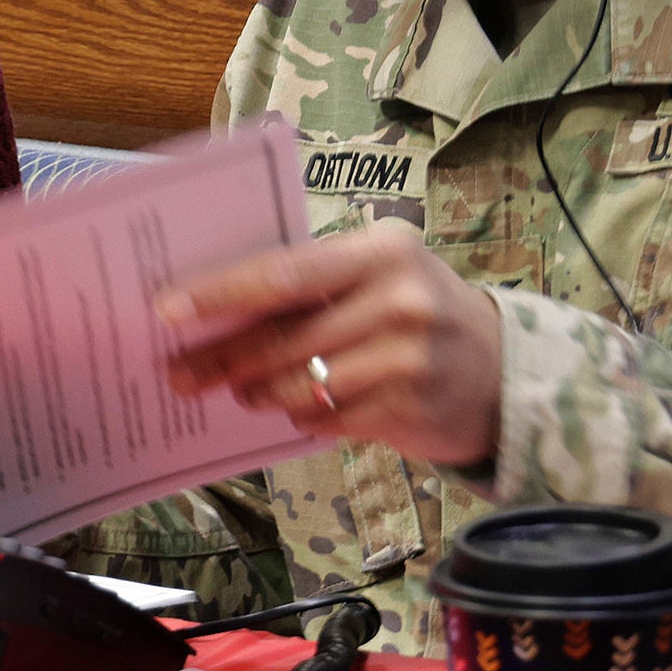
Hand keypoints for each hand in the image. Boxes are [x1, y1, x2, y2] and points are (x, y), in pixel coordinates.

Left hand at [157, 220, 503, 472]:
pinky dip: (302, 418)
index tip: (167, 310)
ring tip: (243, 391)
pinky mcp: (410, 408)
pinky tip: (297, 411)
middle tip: (181, 373)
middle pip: (283, 335)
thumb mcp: (379, 274)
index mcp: (381, 250)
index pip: (282, 271)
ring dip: (259, 392)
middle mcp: (399, 299)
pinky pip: (328, 420)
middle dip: (222, 358)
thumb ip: (311, 281)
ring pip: (300, 384)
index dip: (219, 293)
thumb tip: (215, 309)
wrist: (505, 370)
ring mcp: (408, 357)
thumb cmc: (416, 311)